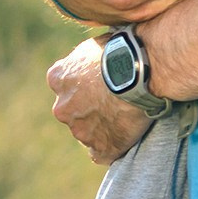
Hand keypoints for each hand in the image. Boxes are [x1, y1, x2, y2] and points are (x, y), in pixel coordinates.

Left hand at [49, 39, 148, 163]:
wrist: (139, 70)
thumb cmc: (121, 50)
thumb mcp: (94, 45)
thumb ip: (84, 60)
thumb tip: (91, 60)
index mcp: (58, 78)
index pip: (64, 87)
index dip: (83, 87)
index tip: (99, 84)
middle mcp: (62, 107)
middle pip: (73, 112)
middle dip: (89, 109)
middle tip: (115, 101)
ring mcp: (80, 130)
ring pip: (87, 133)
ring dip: (102, 127)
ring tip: (127, 116)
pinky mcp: (100, 147)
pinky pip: (102, 153)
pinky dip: (111, 148)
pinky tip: (125, 136)